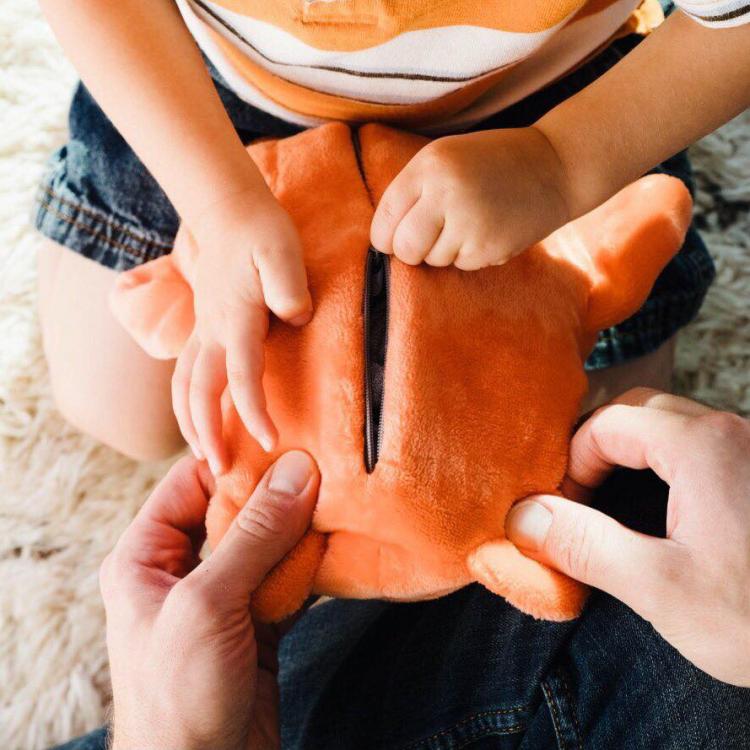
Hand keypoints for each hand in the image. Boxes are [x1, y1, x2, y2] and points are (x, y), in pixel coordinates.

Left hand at [101, 450, 319, 749]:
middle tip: (323, 469)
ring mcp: (222, 600)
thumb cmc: (177, 695)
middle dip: (277, 494)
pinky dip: (311, 566)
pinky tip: (337, 548)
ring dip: (299, 529)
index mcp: (145, 557)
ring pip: (265, 546)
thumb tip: (297, 471)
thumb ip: (254, 535)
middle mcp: (181, 572)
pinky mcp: (256, 626)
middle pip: (233, 513)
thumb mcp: (207, 604)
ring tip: (337, 500)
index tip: (285, 444)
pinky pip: (286, 580)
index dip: (234, 463)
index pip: (190, 484)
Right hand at [173, 187, 312, 474]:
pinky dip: (188, 401)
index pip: (240, 377)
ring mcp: (203, 330)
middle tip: (220, 470)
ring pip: (184, 385)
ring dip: (190, 422)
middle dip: (206, 433)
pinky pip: (186, 372)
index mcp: (235, 320)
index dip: (253, 412)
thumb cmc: (261, 231)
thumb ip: (290, 288)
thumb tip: (297, 319)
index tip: (269, 442)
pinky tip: (199, 416)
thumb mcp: (283, 252)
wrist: (228, 210)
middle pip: (198, 393)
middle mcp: (212, 331)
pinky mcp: (204, 327)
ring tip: (203, 454)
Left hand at [369, 127, 569, 270]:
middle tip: (428, 240)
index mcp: (429, 166)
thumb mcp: (446, 158)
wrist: (556, 166)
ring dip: (445, 250)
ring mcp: (469, 222)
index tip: (393, 239)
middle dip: (411, 252)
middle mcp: (445, 193)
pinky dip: (470, 255)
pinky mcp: (490, 247)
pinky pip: (462, 265)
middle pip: (404, 249)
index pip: (384, 219)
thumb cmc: (491, 163)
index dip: (385, 237)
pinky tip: (488, 230)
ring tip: (470, 223)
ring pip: (433, 260)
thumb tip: (383, 241)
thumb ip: (413, 192)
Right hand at [506, 388, 749, 686]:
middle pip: (640, 411)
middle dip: (599, 448)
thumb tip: (523, 518)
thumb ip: (587, 547)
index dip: (572, 462)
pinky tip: (668, 512)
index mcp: (702, 447)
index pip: (607, 423)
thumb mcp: (664, 591)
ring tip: (616, 505)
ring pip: (674, 426)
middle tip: (583, 499)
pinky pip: (703, 448)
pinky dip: (668, 466)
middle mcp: (733, 433)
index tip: (565, 509)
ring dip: (634, 455)